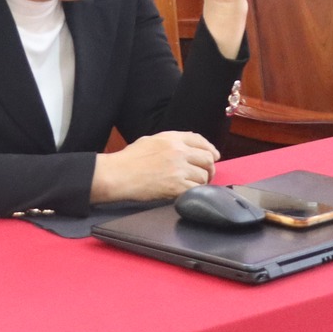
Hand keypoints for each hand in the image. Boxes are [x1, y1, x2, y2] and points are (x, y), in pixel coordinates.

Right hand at [90, 130, 217, 202]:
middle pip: (207, 158)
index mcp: (172, 138)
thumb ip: (170, 142)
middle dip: (209, 168)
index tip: (214, 156)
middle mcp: (178, 151)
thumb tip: (186, 147)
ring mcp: (178, 169)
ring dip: (201, 182)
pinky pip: (196, 190)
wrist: (118, 175)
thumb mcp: (150, 141)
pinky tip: (187, 192)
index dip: (210, 149)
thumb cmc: (129, 160)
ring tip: (192, 185)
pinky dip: (194, 193)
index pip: (200, 140)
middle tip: (206, 175)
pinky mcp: (176, 186)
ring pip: (203, 176)